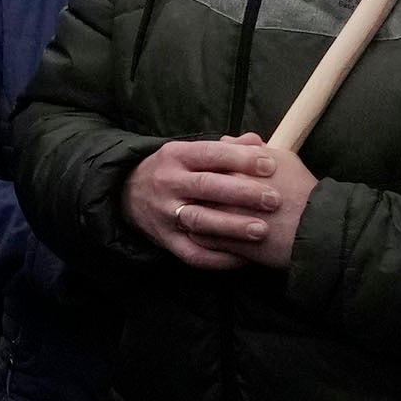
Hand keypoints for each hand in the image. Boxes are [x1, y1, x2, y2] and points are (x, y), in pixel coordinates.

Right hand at [127, 136, 311, 270]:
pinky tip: (244, 258)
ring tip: (262, 230)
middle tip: (274, 199)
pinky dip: (218, 259)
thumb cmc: (173, 171)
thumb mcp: (189, 152)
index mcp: (175, 156)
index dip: (240, 159)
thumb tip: (257, 142)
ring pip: (199, 221)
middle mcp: (167, 183)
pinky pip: (193, 254)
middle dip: (242, 193)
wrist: (126, 193)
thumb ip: (225, 147)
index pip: (210, 153)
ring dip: (231, 226)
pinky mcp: (166, 240)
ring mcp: (164, 213)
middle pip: (206, 186)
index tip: (270, 165)